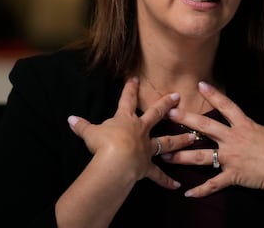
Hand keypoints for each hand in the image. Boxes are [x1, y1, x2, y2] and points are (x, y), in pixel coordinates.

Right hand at [67, 77, 195, 188]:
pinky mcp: (147, 165)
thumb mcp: (89, 133)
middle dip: (166, 104)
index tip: (135, 78)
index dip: (130, 89)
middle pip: (156, 114)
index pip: (127, 100)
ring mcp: (146, 148)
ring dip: (180, 140)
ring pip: (167, 141)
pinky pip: (158, 174)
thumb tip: (70, 119)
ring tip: (193, 138)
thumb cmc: (104, 143)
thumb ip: (82, 126)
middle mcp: (140, 130)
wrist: (117, 160)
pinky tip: (176, 185)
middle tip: (178, 96)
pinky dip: (166, 180)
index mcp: (126, 120)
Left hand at [164, 81, 263, 199]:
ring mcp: (231, 157)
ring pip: (201, 155)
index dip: (213, 95)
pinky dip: (200, 190)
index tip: (200, 85)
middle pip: (206, 126)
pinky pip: (213, 183)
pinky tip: (187, 193)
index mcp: (245, 126)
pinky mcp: (232, 175)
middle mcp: (234, 139)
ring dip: (182, 155)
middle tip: (169, 114)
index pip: (227, 106)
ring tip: (165, 155)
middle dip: (186, 120)